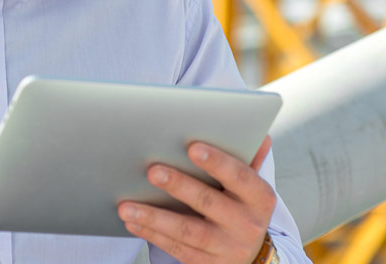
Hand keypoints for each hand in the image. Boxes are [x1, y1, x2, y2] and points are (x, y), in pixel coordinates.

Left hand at [117, 136, 275, 263]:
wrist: (250, 256)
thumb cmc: (242, 208)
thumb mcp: (251, 188)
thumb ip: (248, 161)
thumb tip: (259, 135)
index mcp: (260, 198)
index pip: (240, 176)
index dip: (217, 162)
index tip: (192, 147)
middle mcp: (246, 224)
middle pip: (208, 202)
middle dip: (179, 186)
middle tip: (152, 171)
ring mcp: (226, 248)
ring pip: (187, 231)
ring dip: (154, 217)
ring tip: (126, 205)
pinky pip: (176, 248)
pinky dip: (151, 234)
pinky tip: (132, 220)